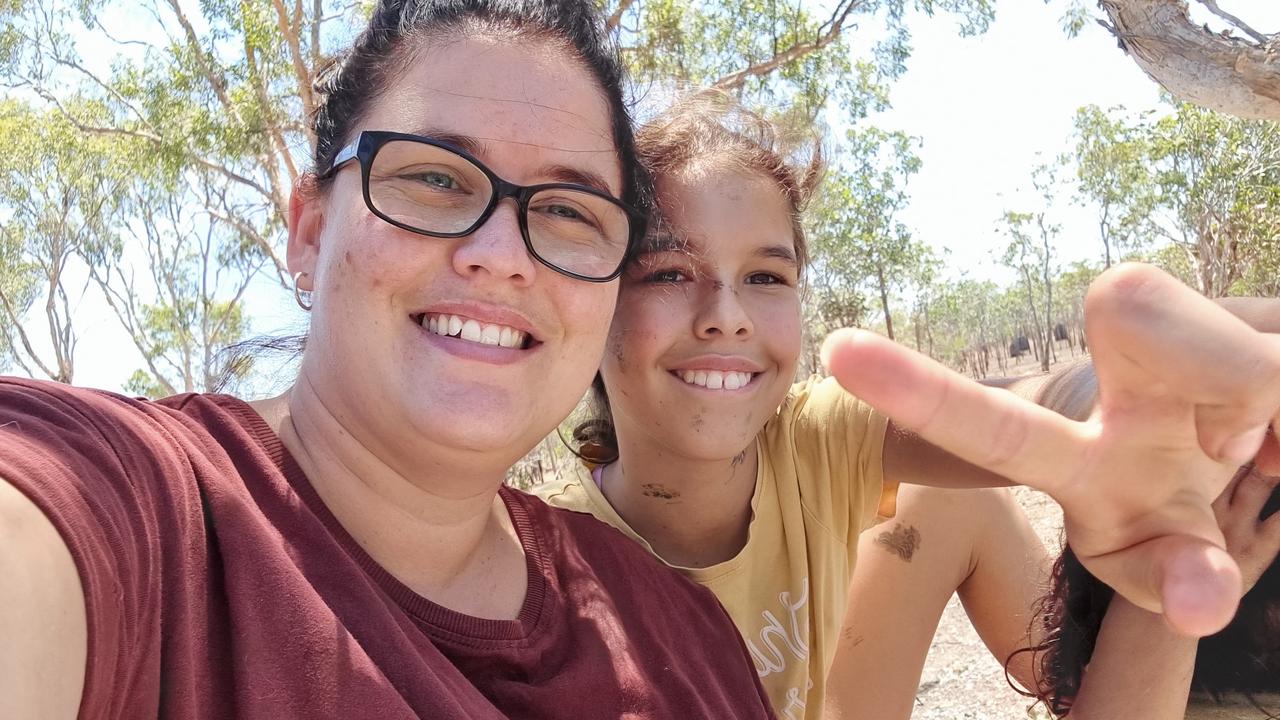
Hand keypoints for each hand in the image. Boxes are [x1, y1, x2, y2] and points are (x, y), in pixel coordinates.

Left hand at [821, 263, 1279, 636]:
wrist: (1256, 450)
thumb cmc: (1179, 511)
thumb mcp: (1173, 556)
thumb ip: (1180, 578)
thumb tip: (1205, 600)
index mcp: (1077, 457)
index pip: (994, 426)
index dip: (921, 395)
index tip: (842, 351)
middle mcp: (1117, 390)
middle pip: (1129, 308)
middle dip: (1200, 347)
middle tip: (1190, 387)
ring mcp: (1187, 352)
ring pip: (1241, 356)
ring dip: (1259, 388)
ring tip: (1251, 433)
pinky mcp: (1256, 338)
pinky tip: (1272, 420)